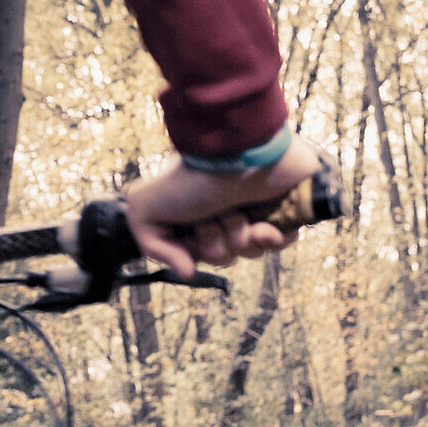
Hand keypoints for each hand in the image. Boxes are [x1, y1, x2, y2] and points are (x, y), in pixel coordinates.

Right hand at [124, 132, 322, 277]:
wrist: (238, 153)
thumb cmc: (192, 176)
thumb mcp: (144, 208)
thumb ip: (153, 247)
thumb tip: (187, 273)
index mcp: (193, 210)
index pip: (193, 253)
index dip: (191, 251)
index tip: (187, 232)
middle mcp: (222, 210)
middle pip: (222, 256)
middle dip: (215, 244)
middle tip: (211, 217)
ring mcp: (254, 209)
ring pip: (250, 252)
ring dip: (240, 238)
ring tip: (237, 212)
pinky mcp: (283, 208)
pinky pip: (282, 242)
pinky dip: (272, 239)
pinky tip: (264, 227)